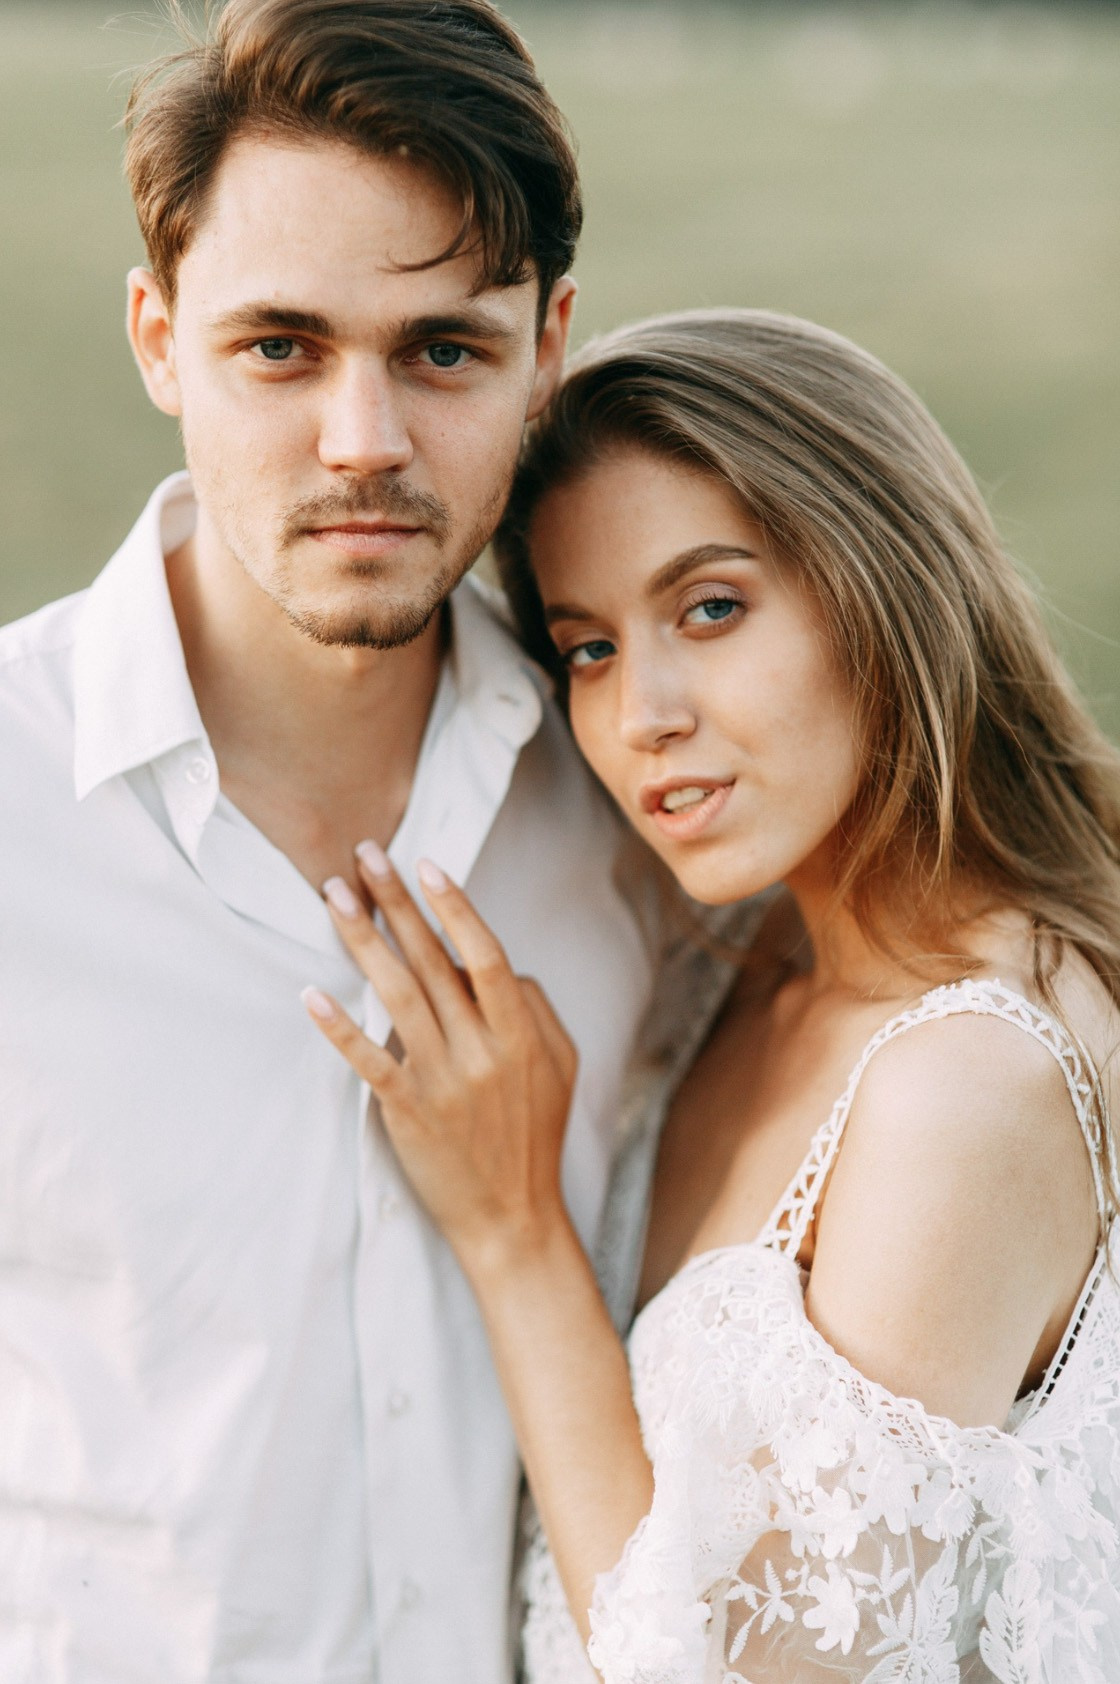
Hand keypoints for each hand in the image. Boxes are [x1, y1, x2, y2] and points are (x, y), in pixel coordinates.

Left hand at [301, 842, 577, 1276]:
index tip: (427, 866)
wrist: (513, 1219)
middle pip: (432, 962)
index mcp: (521, 1033)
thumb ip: (537, 1008)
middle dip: (397, 903)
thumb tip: (496, 966)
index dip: (455, 908)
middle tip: (365, 856)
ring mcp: (443, 1081)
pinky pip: (368, 1060)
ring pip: (396, 997)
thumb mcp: (561, 1066)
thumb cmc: (534, 1137)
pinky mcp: (408, 1112)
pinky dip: (339, 1027)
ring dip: (363, 942)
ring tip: (336, 898)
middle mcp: (482, 1050)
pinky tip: (311, 994)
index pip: (484, 955)